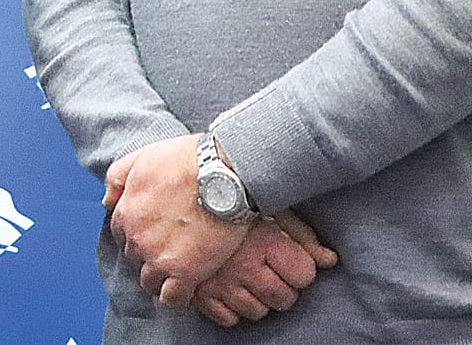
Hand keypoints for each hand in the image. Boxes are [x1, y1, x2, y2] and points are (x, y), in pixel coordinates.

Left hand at [104, 135, 247, 308]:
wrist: (221, 174)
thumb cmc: (185, 161)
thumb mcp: (141, 159)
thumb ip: (117, 179)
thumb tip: (107, 201)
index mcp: (125, 214)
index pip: (122, 237)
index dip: (138, 238)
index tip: (154, 238)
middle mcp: (136, 239)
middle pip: (135, 260)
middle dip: (149, 258)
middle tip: (170, 254)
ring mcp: (158, 258)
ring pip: (150, 282)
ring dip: (161, 280)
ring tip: (179, 273)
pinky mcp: (184, 273)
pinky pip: (172, 299)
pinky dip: (178, 297)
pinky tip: (189, 287)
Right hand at [191, 209, 339, 326]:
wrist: (185, 197)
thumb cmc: (228, 200)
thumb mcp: (268, 208)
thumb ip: (301, 234)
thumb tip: (329, 260)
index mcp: (263, 241)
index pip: (303, 274)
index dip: (299, 268)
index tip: (288, 259)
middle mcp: (243, 265)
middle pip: (283, 298)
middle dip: (281, 288)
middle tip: (267, 271)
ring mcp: (220, 282)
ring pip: (256, 311)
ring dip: (255, 299)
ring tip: (246, 277)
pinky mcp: (198, 293)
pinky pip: (226, 318)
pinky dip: (229, 308)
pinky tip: (227, 288)